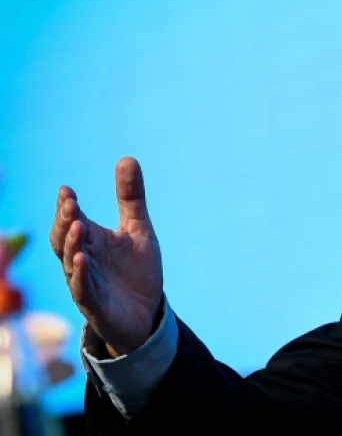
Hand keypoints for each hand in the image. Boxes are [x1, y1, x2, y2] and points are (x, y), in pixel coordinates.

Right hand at [49, 157, 163, 356]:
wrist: (148, 314)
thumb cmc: (137, 271)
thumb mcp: (139, 230)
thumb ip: (131, 198)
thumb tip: (127, 158)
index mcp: (91, 240)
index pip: (72, 219)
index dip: (67, 206)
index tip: (67, 190)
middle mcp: (82, 259)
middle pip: (64, 238)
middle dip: (65, 221)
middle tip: (70, 204)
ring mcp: (85, 282)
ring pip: (69, 262)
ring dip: (71, 244)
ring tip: (77, 227)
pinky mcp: (94, 304)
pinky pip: (82, 289)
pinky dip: (79, 274)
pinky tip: (81, 260)